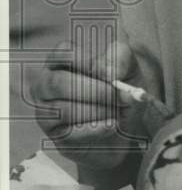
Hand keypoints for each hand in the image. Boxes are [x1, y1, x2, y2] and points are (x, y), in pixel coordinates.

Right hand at [31, 37, 143, 169]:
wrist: (125, 126)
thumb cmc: (119, 90)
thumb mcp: (128, 69)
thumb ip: (121, 58)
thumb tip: (110, 72)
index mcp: (62, 60)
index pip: (63, 53)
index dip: (87, 62)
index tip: (110, 74)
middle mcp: (47, 84)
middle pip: (59, 83)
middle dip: (95, 91)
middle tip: (118, 96)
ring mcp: (46, 111)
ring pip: (66, 110)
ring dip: (99, 111)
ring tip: (116, 111)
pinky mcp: (55, 136)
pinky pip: (72, 134)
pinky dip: (97, 130)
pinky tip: (111, 125)